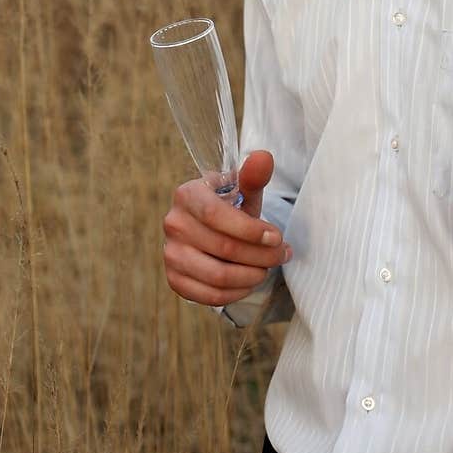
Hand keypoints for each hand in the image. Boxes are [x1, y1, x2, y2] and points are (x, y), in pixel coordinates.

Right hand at [163, 150, 291, 306]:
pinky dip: (237, 292)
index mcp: (187, 194)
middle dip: (261, 255)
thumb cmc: (230, 208)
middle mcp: (173, 224)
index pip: (216, 214)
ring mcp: (171, 254)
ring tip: (268, 268)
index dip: (251, 230)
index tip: (278, 237)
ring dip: (252, 276)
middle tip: (282, 254)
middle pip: (223, 248)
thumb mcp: (243, 190)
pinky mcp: (175, 279)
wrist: (210, 229)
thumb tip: (263, 157)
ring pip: (218, 276)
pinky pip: (210, 295)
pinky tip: (251, 282)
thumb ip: (254, 175)